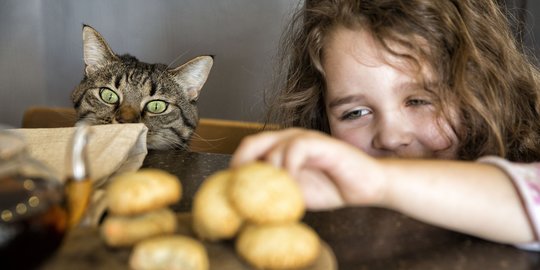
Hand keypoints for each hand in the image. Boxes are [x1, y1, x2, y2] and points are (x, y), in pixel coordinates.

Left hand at [231, 128, 387, 209]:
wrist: (366, 185)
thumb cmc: (331, 186)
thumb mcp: (296, 193)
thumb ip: (275, 190)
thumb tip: (247, 200)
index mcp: (281, 147)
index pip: (249, 149)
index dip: (237, 167)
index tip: (233, 189)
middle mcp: (290, 138)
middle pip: (253, 142)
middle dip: (241, 164)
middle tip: (241, 188)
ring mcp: (306, 139)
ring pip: (272, 145)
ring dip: (267, 170)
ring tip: (270, 191)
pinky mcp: (321, 143)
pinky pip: (296, 148)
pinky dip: (288, 166)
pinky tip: (290, 183)